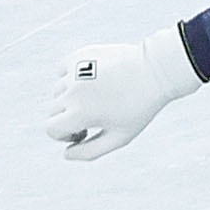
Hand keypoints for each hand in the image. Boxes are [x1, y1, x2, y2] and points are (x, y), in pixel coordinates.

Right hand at [44, 29, 203, 159]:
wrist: (158, 70)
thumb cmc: (140, 107)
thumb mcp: (120, 136)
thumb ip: (90, 152)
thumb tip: (66, 154)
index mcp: (81, 113)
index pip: (51, 129)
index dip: (65, 134)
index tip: (83, 132)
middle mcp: (73, 92)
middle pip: (53, 111)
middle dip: (67, 116)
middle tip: (93, 114)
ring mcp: (75, 71)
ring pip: (58, 90)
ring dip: (71, 96)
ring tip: (98, 96)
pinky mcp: (79, 55)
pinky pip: (63, 70)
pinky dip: (72, 76)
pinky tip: (93, 79)